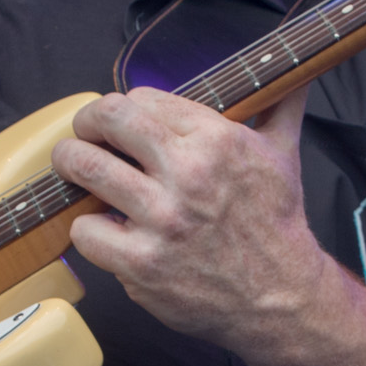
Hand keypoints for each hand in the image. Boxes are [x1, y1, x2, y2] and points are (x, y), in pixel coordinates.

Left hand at [52, 85, 333, 353]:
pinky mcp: (141, 263)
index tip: (121, 121)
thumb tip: (295, 69)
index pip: (142, 99)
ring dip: (70, 164)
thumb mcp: (284, 153)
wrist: (282, 296)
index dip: (126, 107)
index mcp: (216, 140)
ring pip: (84, 168)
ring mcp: (162, 220)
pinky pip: (84, 231)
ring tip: (73, 168)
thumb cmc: (276, 223)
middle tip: (84, 136)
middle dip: (86, 122)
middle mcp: (188, 174)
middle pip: (106, 119)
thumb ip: (282, 103)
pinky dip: (87, 228)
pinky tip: (105, 229)